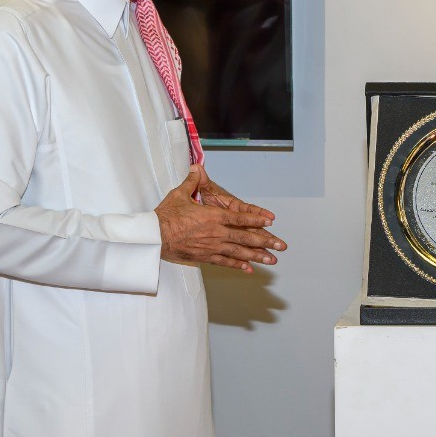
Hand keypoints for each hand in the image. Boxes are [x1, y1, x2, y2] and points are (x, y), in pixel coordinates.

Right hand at [155, 166, 286, 271]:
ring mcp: (212, 247)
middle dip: (266, 242)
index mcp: (213, 217)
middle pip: (246, 238)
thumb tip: (196, 167)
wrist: (154, 237)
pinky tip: (249, 268)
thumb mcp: (179, 194)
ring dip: (257, 256)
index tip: (270, 221)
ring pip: (239, 253)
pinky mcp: (205, 257)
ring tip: (271, 260)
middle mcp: (216, 233)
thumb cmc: (165, 216)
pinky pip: (225, 262)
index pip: (239, 218)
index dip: (256, 219)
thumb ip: (192, 182)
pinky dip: (238, 265)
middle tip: (281, 246)